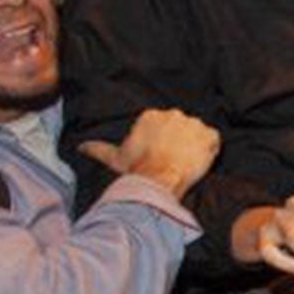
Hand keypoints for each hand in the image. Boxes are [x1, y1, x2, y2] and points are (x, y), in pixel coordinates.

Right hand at [78, 108, 218, 199]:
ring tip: (185, 163)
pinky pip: (214, 140)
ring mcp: (193, 123)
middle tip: (173, 160)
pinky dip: (210, 150)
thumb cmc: (137, 169)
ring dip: (194, 146)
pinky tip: (200, 162)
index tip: (160, 155)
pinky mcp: (209, 135)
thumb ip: (99, 148)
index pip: (162, 126)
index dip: (163, 142)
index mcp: (151, 115)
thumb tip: (80, 146)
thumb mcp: (115, 158)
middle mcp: (173, 114)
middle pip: (180, 127)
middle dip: (179, 142)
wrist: (160, 179)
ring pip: (197, 133)